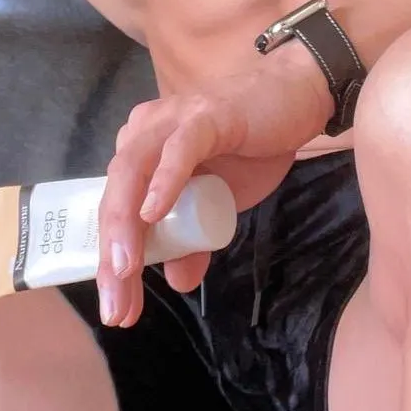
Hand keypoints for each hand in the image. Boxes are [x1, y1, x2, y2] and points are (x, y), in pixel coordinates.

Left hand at [95, 45, 332, 326]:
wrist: (296, 98)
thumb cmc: (252, 148)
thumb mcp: (219, 205)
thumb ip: (195, 239)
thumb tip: (179, 283)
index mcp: (141, 153)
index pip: (116, 212)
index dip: (113, 264)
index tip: (118, 311)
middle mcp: (144, 133)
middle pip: (115, 196)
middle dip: (113, 255)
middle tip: (116, 306)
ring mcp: (171, 120)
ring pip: (134, 171)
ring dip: (127, 222)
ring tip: (125, 268)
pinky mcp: (204, 115)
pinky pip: (179, 148)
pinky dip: (164, 180)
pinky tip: (155, 212)